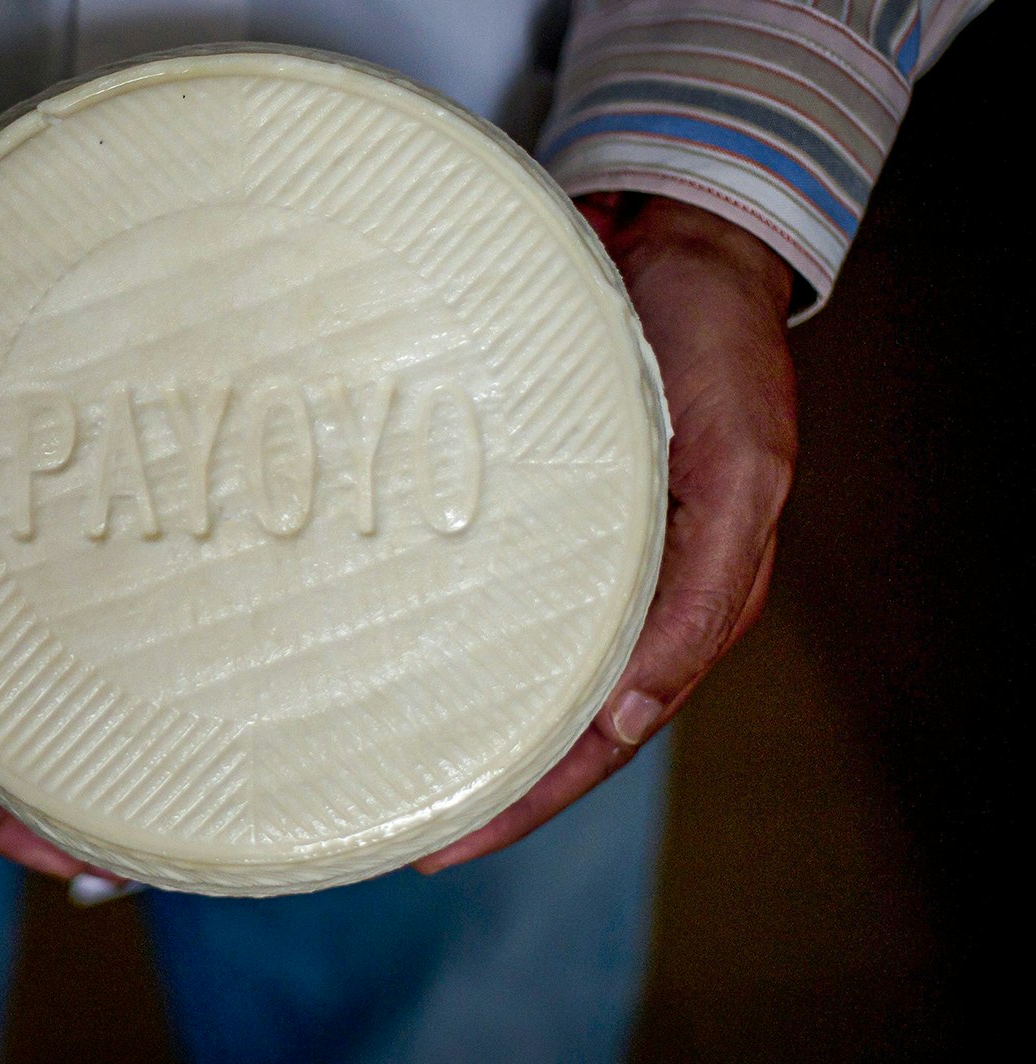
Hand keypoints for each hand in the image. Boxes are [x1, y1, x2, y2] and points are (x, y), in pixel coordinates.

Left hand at [416, 195, 796, 871]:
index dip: (529, 798)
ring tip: (379, 765)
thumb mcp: (742, 472)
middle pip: (551, 721)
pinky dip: (445, 632)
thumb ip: (701, 596)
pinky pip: (490, 590)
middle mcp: (630, 595)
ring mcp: (582, 555)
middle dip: (483, 782)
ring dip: (459, 718)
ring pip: (515, 666)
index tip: (445, 843)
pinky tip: (387, 653)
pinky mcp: (536, 506)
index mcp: (687, 605)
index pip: (602, 736)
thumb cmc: (719, 350)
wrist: (676, 243)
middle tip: (392, 826)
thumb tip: (636, 712)